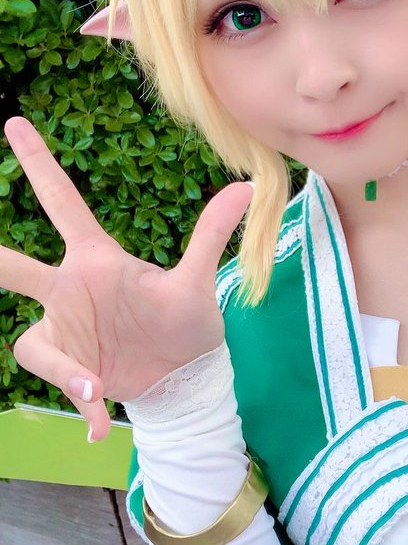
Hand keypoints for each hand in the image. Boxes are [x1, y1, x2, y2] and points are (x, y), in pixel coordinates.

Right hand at [1, 117, 252, 440]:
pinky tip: (102, 423)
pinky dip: (83, 404)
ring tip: (96, 387)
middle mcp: (71, 289)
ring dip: (61, 368)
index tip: (14, 121)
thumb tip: (247, 189)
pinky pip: (61, 381)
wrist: (185, 376)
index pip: (62, 205)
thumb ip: (211, 236)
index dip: (39, 165)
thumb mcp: (198, 284)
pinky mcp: (72, 366)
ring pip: (29, 341)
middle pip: (18, 270)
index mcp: (98, 258)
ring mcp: (67, 329)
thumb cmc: (188, 322)